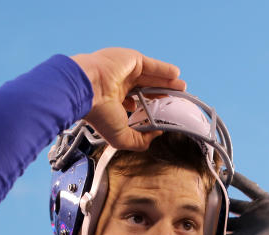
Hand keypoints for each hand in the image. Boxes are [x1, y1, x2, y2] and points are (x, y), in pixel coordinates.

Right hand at [70, 48, 185, 150]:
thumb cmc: (99, 114)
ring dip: (166, 81)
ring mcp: (124, 71)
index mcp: (112, 100)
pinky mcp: (131, 59)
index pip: (133, 101)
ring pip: (150, 76)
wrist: (88, 89)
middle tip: (175, 98)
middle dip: (160, 93)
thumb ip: (140, 140)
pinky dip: (164, 69)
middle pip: (145, 88)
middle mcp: (118, 84)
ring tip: (181, 87)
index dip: (147, 106)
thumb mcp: (122, 138)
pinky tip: (176, 74)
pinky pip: (152, 65)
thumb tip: (156, 134)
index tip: (158, 112)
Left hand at [202, 173, 268, 234]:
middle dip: (212, 210)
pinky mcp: (264, 200)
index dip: (207, 229)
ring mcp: (254, 212)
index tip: (192, 221)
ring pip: (234, 201)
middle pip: (224, 216)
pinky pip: (249, 188)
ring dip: (223, 194)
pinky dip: (239, 181)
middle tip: (196, 200)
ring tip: (209, 185)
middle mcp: (245, 225)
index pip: (219, 234)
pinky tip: (226, 173)